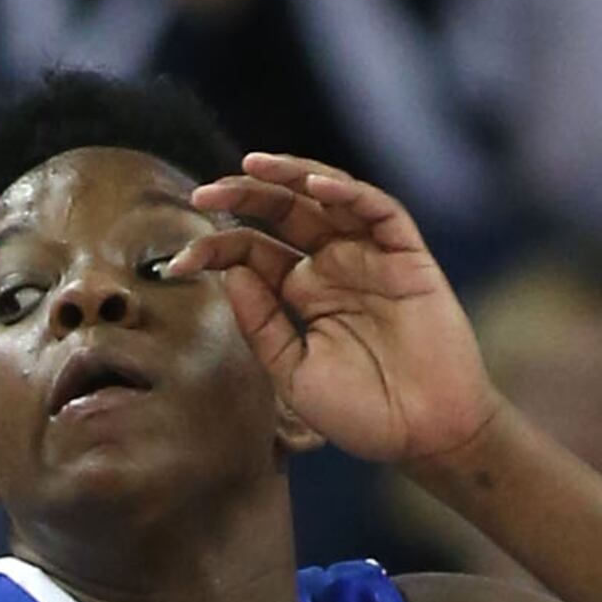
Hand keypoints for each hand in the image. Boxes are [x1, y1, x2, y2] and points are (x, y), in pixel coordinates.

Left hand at [164, 155, 497, 468]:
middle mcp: (334, 265)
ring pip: (328, 197)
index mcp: (302, 292)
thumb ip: (262, 323)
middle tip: (203, 191)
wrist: (424, 435)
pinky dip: (349, 193)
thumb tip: (230, 270)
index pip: (253, 251)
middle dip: (244, 196)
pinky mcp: (409, 257)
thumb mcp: (292, 372)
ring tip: (252, 166)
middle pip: (284, 212)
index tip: (176, 263)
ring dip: (291, 176)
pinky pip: (379, 211)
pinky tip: (316, 188)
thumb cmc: (361, 412)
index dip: (215, 249)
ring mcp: (371, 257)